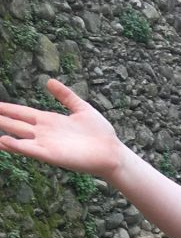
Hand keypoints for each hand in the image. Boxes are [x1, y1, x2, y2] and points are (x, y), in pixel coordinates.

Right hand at [0, 79, 122, 179]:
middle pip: (16, 124)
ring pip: (19, 138)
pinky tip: (3, 141)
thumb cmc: (101, 133)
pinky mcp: (53, 156)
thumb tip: (49, 81)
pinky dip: (17, 146)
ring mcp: (48, 144)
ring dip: (4, 135)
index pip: (22, 113)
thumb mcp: (82, 108)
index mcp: (49, 121)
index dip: (7, 109)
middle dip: (0, 120)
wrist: (113, 153)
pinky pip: (32, 150)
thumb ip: (66, 96)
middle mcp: (45, 133)